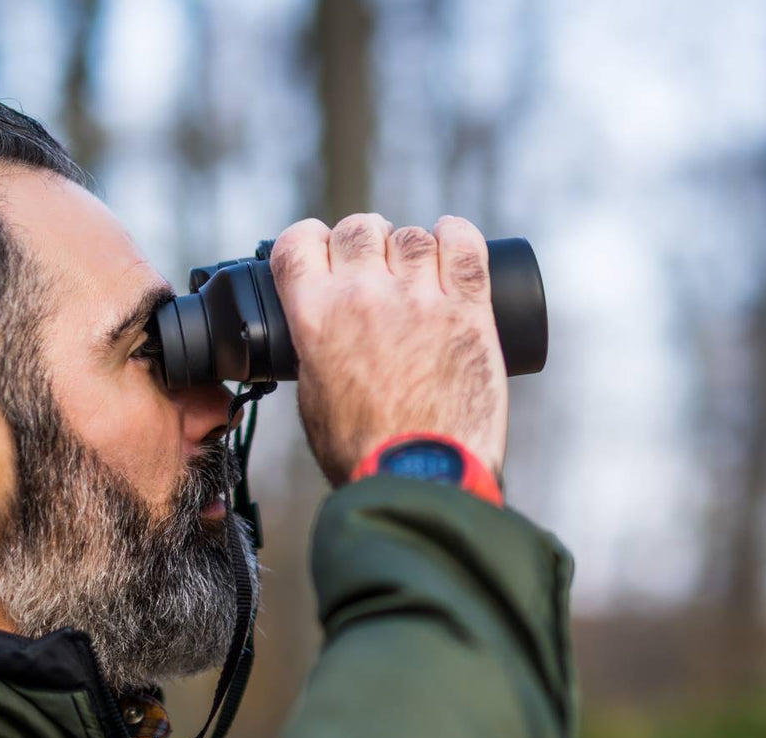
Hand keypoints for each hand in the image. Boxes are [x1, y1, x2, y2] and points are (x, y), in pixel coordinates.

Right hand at [268, 213, 508, 485]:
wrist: (419, 479)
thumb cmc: (364, 454)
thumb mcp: (313, 399)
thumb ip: (315, 353)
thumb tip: (323, 332)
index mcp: (314, 318)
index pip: (297, 243)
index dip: (310, 242)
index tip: (323, 253)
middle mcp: (363, 296)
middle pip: (358, 230)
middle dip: (365, 242)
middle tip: (376, 267)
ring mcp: (419, 299)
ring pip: (411, 236)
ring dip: (411, 247)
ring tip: (417, 271)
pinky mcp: (468, 310)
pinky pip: (465, 245)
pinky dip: (458, 234)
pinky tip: (452, 239)